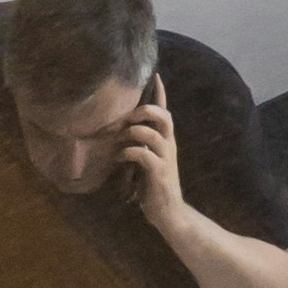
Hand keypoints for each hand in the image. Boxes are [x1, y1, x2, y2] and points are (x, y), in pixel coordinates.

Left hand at [121, 78, 182, 216]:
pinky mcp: (159, 173)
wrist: (169, 212)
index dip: (160, 93)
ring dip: (132, 132)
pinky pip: (143, 154)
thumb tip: (121, 131)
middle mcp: (168, 146)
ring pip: (152, 133)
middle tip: (128, 116)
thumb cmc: (155, 186)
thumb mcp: (148, 161)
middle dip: (145, 111)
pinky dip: (128, 152)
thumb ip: (141, 145)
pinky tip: (119, 158)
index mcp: (166, 140)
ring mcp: (165, 159)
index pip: (165, 111)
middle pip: (164, 116)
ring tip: (119, 140)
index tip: (155, 75)